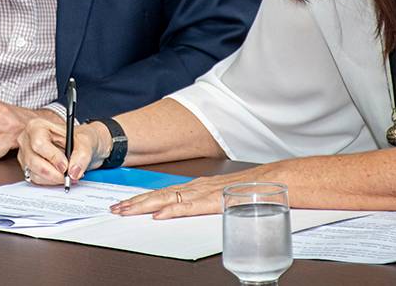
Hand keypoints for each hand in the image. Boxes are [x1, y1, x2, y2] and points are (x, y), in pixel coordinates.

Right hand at [17, 119, 109, 184]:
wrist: (81, 147)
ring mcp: (26, 155)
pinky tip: (61, 175)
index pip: (39, 144)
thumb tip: (74, 171)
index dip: (53, 157)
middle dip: (54, 172)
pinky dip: (51, 181)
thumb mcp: (86, 141)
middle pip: (34, 161)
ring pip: (35, 173)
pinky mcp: (29, 168)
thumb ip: (82, 155)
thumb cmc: (79, 138)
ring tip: (69, 174)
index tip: (66, 166)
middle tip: (69, 175)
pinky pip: (37, 180)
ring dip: (54, 178)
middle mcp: (28, 140)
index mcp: (38, 126)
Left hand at [110, 164, 276, 218]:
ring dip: (146, 205)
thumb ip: (210, 204)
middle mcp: (199, 187)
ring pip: (169, 199)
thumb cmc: (255, 190)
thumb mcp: (226, 198)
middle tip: (115, 209)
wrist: (279, 180)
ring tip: (126, 211)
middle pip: (161, 195)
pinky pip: (190, 207)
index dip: (143, 199)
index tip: (125, 205)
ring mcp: (206, 193)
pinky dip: (172, 211)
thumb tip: (194, 214)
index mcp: (200, 186)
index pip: (165, 193)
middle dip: (136, 202)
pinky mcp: (216, 202)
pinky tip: (159, 215)